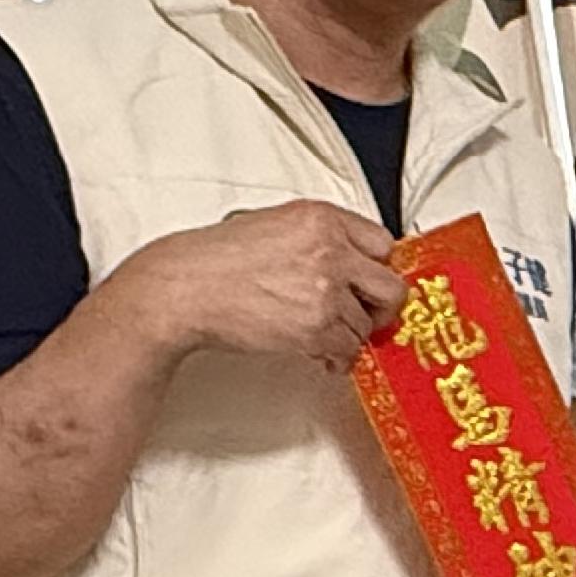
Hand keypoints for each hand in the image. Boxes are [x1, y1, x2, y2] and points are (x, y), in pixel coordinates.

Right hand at [106, 199, 405, 371]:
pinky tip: (318, 352)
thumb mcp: (272, 224)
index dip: (377, 268)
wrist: (184, 288)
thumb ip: (317, 238)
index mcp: (320, 218)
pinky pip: (348, 351)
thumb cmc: (216, 259)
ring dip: (347, 335)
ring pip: (366, 325)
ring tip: (321, 334)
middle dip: (380, 307)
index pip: (383, 244)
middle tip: (365, 315)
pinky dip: (335, 357)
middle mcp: (330, 250)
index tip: (370, 283)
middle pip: (391, 288)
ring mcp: (326, 290)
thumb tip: (349, 260)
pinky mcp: (317, 326)